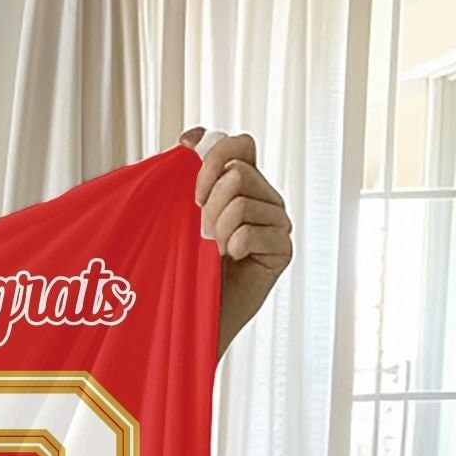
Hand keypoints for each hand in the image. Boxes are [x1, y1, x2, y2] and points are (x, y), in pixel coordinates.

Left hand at [182, 129, 291, 357]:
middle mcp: (262, 198)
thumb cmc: (177, 269)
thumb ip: (182, 177)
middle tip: (199, 234)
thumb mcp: (173, 217)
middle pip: (238, 172)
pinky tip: (230, 263)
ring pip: (243, 200)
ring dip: (216, 229)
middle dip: (207, 204)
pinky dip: (233, 247)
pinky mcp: (282, 249)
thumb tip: (190, 135)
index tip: (190, 187)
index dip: (214, 156)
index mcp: (239, 184)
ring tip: (211, 252)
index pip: (240, 144)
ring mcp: (276, 223)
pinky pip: (253, 231)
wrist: (186, 320)